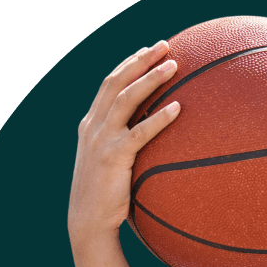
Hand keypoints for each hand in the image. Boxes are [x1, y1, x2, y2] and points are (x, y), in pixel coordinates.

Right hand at [68, 40, 179, 241]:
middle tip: (165, 45)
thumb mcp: (111, 161)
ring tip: (174, 65)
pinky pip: (140, 132)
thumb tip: (154, 133)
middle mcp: (93, 126)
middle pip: (116, 82)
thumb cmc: (106, 193)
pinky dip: (159, 118)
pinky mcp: (113, 157)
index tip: (148, 49)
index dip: (129, 63)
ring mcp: (101, 140)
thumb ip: (125, 142)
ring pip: (126, 99)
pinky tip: (178, 108)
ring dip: (151, 79)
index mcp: (91, 124)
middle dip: (141, 60)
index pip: (109, 83)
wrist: (87, 221)